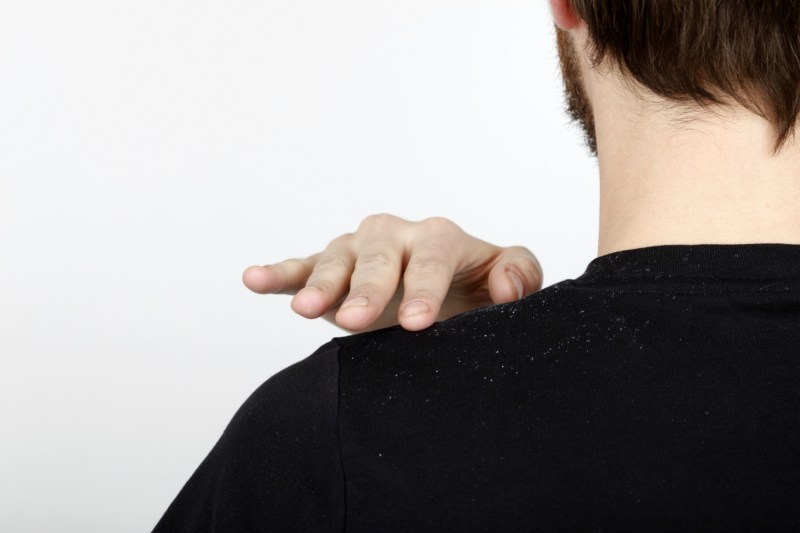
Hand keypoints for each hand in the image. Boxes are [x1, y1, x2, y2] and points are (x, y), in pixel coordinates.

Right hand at [242, 214, 542, 331]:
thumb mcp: (507, 281)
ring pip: (335, 259)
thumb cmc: (475, 289)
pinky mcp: (330, 267)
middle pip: (376, 256)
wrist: (445, 292)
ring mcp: (358, 250)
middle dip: (366, 288)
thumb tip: (506, 288)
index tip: (415, 324)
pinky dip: (278, 272)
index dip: (422, 288)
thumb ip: (520, 275)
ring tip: (304, 308)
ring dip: (320, 282)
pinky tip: (253, 278)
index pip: (429, 258)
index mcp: (439, 237)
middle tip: (354, 321)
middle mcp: (394, 236)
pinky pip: (300, 265)